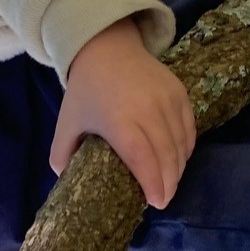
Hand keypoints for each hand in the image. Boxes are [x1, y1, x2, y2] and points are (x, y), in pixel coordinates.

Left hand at [51, 19, 195, 208]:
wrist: (107, 48)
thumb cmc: (87, 90)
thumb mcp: (67, 121)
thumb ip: (60, 154)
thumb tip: (65, 181)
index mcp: (118, 119)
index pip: (142, 158)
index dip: (152, 182)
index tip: (156, 202)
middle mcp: (147, 109)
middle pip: (166, 155)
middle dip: (168, 183)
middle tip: (163, 200)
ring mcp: (167, 99)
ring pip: (181, 144)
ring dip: (178, 168)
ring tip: (169, 183)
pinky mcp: (179, 93)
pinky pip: (189, 129)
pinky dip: (186, 148)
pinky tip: (178, 160)